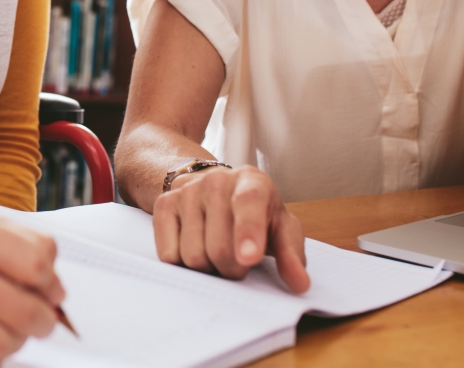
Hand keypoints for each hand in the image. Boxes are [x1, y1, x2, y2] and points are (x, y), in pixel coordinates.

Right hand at [0, 208, 63, 367]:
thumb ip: (20, 243)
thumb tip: (55, 284)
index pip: (35, 262)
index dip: (52, 284)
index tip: (50, 290)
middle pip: (22, 310)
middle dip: (42, 321)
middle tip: (40, 320)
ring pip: (0, 344)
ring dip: (15, 343)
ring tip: (7, 330)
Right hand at [152, 165, 309, 292]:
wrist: (216, 187)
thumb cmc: (255, 212)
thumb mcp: (280, 227)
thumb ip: (292, 255)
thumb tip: (299, 283)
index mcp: (252, 182)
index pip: (248, 203)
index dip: (248, 232)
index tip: (249, 258)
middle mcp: (216, 181)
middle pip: (219, 247)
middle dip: (231, 269)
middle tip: (238, 264)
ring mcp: (187, 191)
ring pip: (193, 256)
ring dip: (208, 268)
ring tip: (217, 254)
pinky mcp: (164, 204)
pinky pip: (169, 254)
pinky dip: (183, 263)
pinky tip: (195, 248)